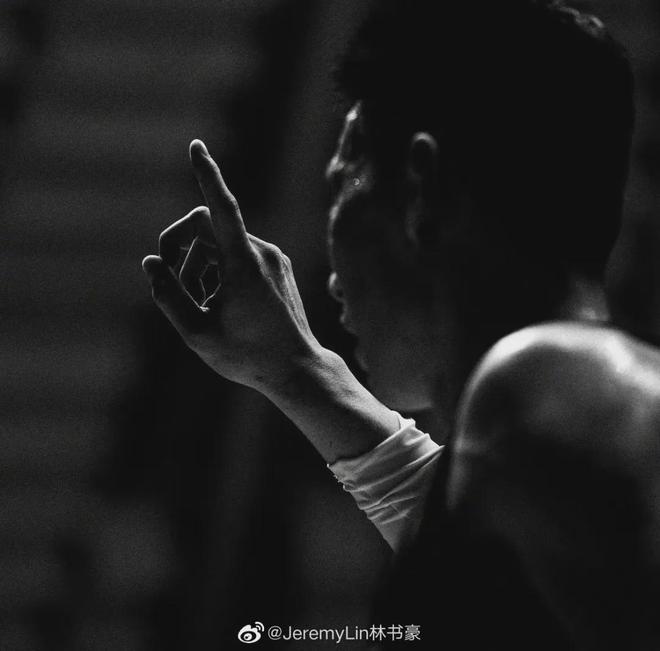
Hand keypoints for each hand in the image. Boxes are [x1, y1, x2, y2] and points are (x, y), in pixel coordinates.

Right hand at [142, 140, 320, 391]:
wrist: (296, 369)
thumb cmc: (247, 355)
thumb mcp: (197, 333)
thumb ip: (168, 296)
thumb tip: (152, 264)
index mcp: (245, 265)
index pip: (222, 209)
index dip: (208, 176)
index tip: (197, 147)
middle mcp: (263, 252)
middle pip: (206, 228)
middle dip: (180, 249)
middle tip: (166, 281)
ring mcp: (273, 258)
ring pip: (220, 244)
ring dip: (198, 266)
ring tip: (199, 305)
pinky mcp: (277, 266)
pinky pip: (237, 254)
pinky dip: (218, 270)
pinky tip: (218, 302)